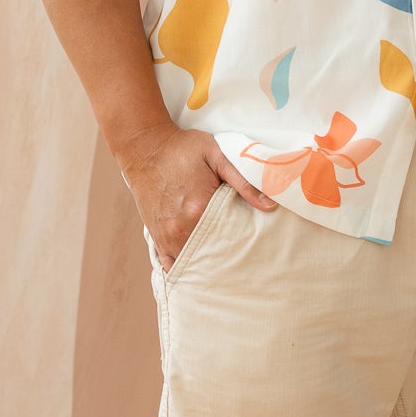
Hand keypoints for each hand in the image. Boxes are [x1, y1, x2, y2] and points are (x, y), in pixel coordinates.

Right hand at [118, 122, 277, 271]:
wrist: (145, 147)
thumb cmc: (182, 149)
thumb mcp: (217, 155)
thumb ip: (244, 181)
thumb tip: (270, 205)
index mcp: (199, 209)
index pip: (230, 239)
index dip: (244, 243)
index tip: (255, 245)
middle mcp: (181, 228)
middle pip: (212, 255)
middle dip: (228, 257)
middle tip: (243, 258)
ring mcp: (166, 235)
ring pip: (192, 263)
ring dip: (207, 265)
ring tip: (224, 265)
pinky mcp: (156, 236)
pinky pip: (170, 264)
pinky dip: (184, 269)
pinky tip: (198, 270)